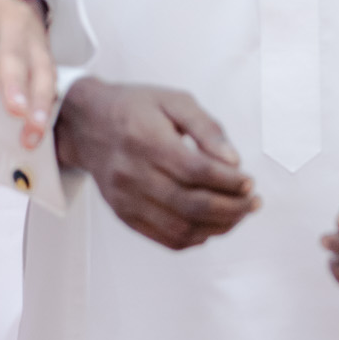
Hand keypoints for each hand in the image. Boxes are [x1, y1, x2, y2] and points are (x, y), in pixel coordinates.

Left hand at [0, 0, 53, 149]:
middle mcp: (8, 20)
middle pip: (12, 52)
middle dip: (14, 82)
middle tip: (14, 109)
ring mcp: (30, 36)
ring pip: (38, 66)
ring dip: (38, 98)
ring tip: (33, 126)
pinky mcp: (42, 51)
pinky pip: (50, 78)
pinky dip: (46, 104)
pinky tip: (38, 129)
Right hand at [55, 78, 258, 250]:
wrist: (86, 123)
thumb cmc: (135, 108)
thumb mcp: (174, 100)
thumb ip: (207, 127)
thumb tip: (234, 161)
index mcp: (146, 139)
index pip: (196, 171)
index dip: (230, 181)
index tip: (249, 181)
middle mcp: (132, 173)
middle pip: (191, 205)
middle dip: (232, 208)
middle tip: (252, 201)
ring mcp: (126, 198)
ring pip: (182, 228)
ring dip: (219, 226)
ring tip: (238, 213)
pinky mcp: (124, 214)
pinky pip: (168, 239)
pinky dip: (197, 237)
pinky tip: (212, 224)